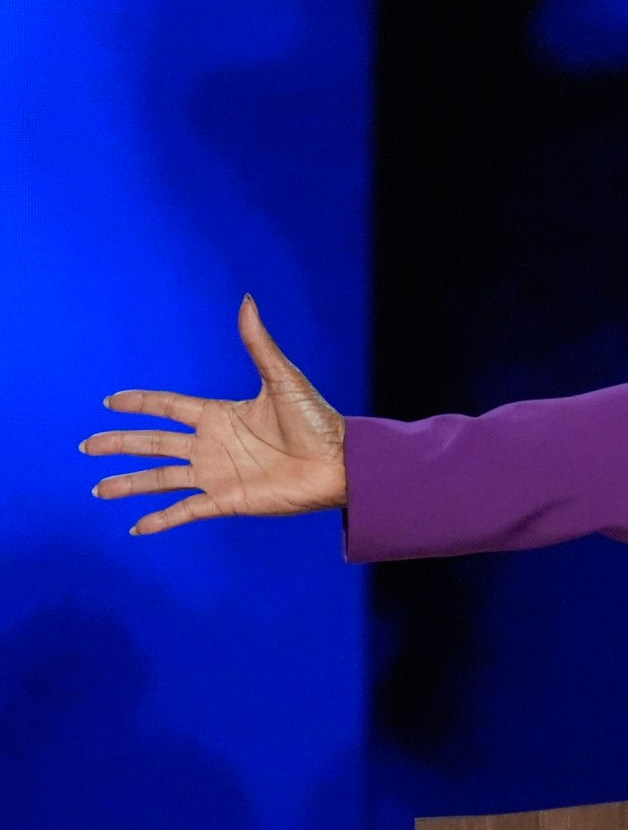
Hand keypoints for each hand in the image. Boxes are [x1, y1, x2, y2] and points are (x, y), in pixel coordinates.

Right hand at [81, 295, 348, 534]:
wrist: (340, 463)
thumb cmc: (317, 421)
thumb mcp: (283, 379)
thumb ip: (258, 343)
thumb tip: (247, 300)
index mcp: (220, 415)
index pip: (168, 407)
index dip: (140, 404)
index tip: (110, 402)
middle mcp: (212, 445)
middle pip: (153, 442)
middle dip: (119, 444)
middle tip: (86, 446)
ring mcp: (217, 474)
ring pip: (160, 478)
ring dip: (129, 484)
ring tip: (98, 490)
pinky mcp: (226, 500)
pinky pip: (185, 511)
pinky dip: (160, 520)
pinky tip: (137, 529)